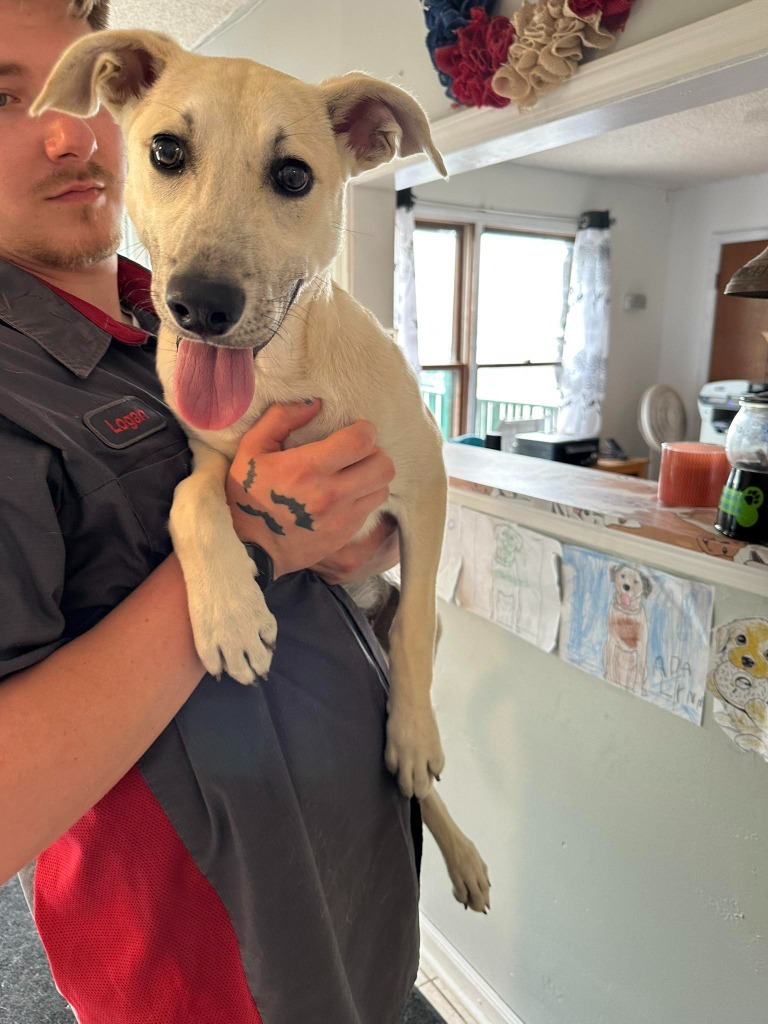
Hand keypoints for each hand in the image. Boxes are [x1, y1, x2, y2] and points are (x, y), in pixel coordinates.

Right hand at [225, 400, 394, 578]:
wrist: (251, 548)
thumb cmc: (248, 494)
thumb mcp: (251, 449)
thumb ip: (281, 418)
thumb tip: (314, 403)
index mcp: (308, 468)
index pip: (362, 441)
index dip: (365, 430)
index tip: (356, 430)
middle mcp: (331, 493)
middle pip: (383, 466)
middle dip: (374, 453)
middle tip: (357, 453)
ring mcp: (341, 518)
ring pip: (382, 488)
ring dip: (372, 477)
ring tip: (354, 474)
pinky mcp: (345, 535)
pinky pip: (371, 509)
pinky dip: (364, 498)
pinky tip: (344, 496)